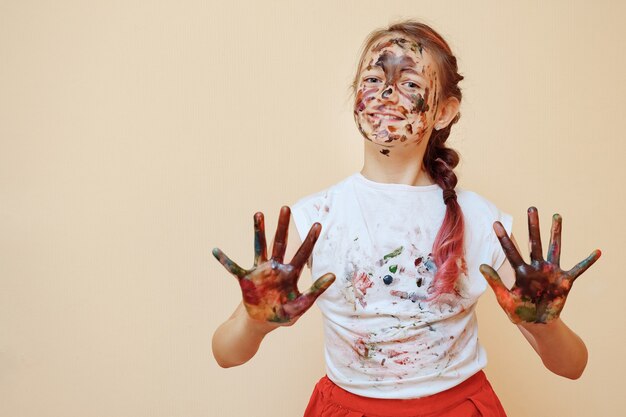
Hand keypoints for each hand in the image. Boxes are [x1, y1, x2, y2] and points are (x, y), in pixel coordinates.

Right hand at [212, 206, 334, 324]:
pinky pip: (233, 268)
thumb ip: (316, 291)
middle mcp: (276, 267)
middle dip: (283, 226)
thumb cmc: (282, 314)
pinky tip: (216, 251)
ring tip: (258, 214)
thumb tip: (333, 275)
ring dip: (258, 231)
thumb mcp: (300, 306)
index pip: (302, 254)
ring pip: (259, 247)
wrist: (261, 323)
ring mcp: (260, 271)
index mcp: (291, 274)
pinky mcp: (246, 278)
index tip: (318, 224)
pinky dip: (224, 260)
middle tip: (286, 208)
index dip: (310, 240)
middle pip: (280, 243)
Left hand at [479, 206, 600, 323]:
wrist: (537, 324)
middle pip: (534, 243)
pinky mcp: (565, 281)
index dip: (504, 238)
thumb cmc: (519, 311)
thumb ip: (495, 282)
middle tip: (531, 208)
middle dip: (533, 226)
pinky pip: (578, 269)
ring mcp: (551, 272)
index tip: (496, 223)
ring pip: (554, 248)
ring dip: (556, 233)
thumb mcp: (504, 299)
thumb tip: (481, 265)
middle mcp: (536, 267)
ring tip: (556, 216)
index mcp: (520, 271)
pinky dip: (587, 262)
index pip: (510, 251)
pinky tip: (597, 252)